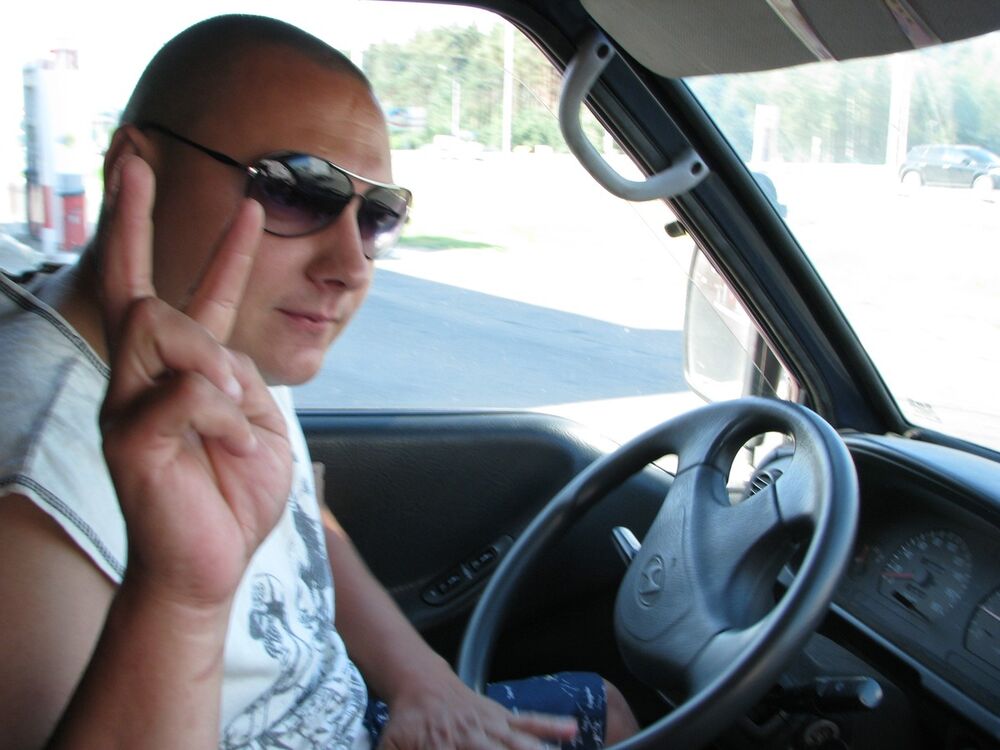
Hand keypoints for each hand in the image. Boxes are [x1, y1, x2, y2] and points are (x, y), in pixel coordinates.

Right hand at [98, 154, 291, 608]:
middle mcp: (142, 382)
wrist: (213, 565)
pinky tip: (231, 445)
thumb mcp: (258, 422)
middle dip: (144, 235)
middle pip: (141, 295)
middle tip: (171, 230)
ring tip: (235, 404)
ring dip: (210, 357)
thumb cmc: (233, 496)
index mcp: (181, 375)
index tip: (244, 201)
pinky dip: (223, 415)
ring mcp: (128, 408)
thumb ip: (239, 375)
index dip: (217, 250)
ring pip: (155, 326)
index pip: (183, 298)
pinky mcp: (128, 440)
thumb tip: (219, 355)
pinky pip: (181, 394)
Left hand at [376, 674, 578, 749]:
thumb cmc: (406, 720)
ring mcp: (489, 724)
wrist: (418, 681)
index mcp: (441, 746)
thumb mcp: (391, 745)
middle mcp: (471, 736)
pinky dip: (550, 725)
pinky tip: (570, 730)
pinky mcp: (500, 715)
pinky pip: (528, 721)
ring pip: (519, 743)